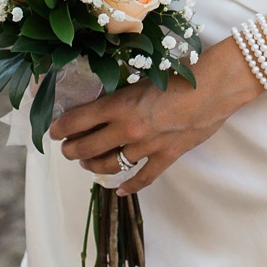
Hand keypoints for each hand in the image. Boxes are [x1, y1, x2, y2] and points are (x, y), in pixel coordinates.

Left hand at [47, 42, 256, 194]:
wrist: (213, 88)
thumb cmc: (177, 76)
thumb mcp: (139, 80)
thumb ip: (119, 96)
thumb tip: (99, 105)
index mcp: (118, 105)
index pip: (77, 121)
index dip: (60, 128)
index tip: (53, 131)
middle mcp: (127, 129)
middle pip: (87, 147)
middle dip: (71, 151)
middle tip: (66, 150)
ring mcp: (147, 146)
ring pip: (110, 165)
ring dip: (94, 167)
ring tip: (86, 165)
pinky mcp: (166, 157)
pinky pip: (143, 178)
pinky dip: (130, 186)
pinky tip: (120, 190)